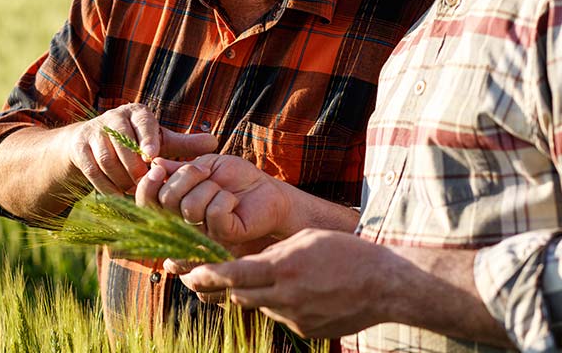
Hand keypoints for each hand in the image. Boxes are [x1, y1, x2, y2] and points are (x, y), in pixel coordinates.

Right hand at [68, 103, 217, 194]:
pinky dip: (106, 185)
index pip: (143, 122)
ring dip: (121, 178)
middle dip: (134, 166)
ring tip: (134, 190)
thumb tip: (215, 142)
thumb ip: (185, 144)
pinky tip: (118, 195)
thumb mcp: (160, 141)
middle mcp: (114, 118)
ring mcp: (94, 132)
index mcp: (137, 113)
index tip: (153, 156)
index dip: (147, 139)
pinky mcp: (79, 148)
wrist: (93, 142)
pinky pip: (92, 170)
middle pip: (122, 143)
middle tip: (146, 183)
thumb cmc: (137, 142)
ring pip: (107, 159)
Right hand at [135, 154, 291, 243]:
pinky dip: (225, 199)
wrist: (267, 190)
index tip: (159, 169)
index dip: (147, 186)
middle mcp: (183, 224)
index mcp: (175, 207)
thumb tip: (154, 163)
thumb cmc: (236, 178)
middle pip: (166, 201)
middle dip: (187, 176)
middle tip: (206, 172)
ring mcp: (202, 234)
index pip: (146, 203)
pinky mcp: (223, 238)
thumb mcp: (206, 166)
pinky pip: (213, 214)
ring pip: (190, 207)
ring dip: (210, 187)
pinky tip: (233, 203)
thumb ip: (179, 169)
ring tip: (224, 190)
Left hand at [185, 229, 392, 338]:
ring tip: (279, 277)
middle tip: (200, 279)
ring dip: (258, 293)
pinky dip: (283, 304)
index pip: (235, 275)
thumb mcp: (305, 240)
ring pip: (261, 305)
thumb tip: (253, 267)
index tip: (189, 274)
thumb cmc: (345, 251)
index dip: (208, 276)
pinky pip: (283, 317)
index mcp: (284, 268)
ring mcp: (295, 318)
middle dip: (220, 287)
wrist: (383, 284)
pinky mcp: (306, 332)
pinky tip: (304, 291)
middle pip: (239, 295)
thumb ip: (274, 254)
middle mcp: (285, 296)